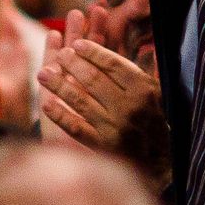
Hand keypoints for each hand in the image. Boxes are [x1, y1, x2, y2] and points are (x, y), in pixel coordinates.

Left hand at [36, 23, 159, 152]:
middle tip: (59, 55)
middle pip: (93, 79)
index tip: (77, 44)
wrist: (161, 160)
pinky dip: (60, 115)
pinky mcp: (103, 146)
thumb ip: (140, 69)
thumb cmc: (153, 119)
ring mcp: (115, 127)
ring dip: (58, 85)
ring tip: (43, 73)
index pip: (113, 64)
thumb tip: (131, 44)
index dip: (93, 51)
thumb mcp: (155, 92)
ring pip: (81, 100)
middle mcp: (129, 107)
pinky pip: (76, 128)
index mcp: (143, 89)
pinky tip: (47, 105)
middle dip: (72, 64)